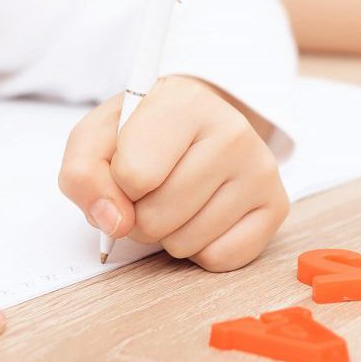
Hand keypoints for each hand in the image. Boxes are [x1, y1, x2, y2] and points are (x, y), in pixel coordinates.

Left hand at [58, 77, 288, 271]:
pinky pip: (220, 258)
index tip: (129, 166)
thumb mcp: (97, 140)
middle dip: (140, 215)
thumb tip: (113, 222)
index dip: (117, 185)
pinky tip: (204, 215)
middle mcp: (232, 131)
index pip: (133, 176)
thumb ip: (83, 175)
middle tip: (153, 188)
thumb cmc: (143, 134)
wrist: (197, 126)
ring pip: (187, 244)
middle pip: (157, 217)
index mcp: (184, 103)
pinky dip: (201, 250)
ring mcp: (260, 169)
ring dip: (169, 234)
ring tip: (178, 198)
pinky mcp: (276, 205)